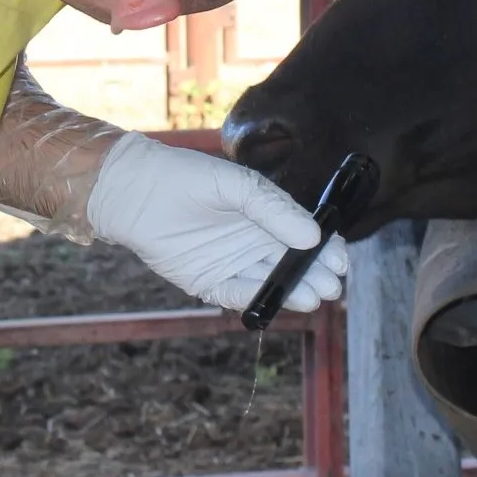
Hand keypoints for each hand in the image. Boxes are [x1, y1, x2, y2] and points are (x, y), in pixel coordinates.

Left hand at [86, 133, 348, 311]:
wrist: (134, 191)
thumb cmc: (186, 177)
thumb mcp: (237, 185)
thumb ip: (273, 208)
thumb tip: (313, 235)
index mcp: (264, 216)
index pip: (304, 237)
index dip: (325, 249)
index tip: (342, 259)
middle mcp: (252, 242)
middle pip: (291, 264)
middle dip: (314, 275)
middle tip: (331, 285)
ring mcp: (230, 263)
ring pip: (268, 282)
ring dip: (291, 291)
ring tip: (313, 295)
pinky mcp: (207, 282)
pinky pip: (236, 294)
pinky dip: (255, 299)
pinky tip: (275, 299)